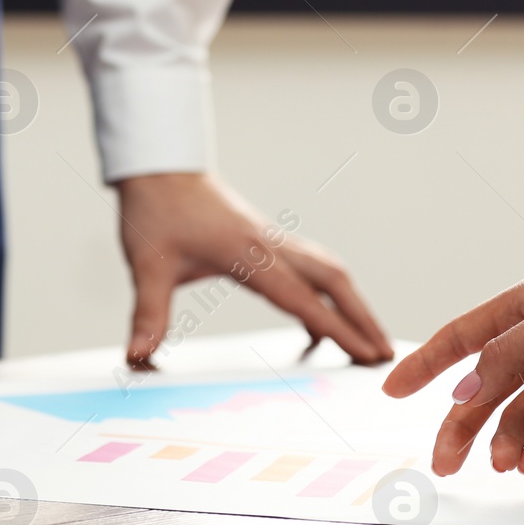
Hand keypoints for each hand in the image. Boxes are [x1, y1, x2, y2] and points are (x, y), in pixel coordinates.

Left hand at [116, 172, 392, 366]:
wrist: (159, 166)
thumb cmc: (155, 211)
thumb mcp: (147, 265)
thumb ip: (148, 314)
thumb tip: (136, 357)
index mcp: (250, 254)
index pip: (304, 299)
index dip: (340, 330)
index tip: (368, 354)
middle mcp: (271, 245)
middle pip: (335, 280)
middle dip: (364, 318)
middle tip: (387, 355)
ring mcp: (273, 240)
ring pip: (329, 271)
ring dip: (353, 304)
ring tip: (369, 341)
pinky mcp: (267, 240)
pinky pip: (309, 269)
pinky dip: (324, 296)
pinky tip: (317, 326)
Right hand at [383, 240, 523, 475]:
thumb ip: (504, 358)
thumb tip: (463, 393)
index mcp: (521, 311)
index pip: (458, 341)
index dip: (423, 365)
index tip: (392, 388)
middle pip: (483, 393)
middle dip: (460, 428)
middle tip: (445, 461)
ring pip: (517, 418)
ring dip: (505, 442)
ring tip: (504, 461)